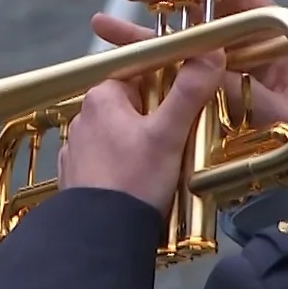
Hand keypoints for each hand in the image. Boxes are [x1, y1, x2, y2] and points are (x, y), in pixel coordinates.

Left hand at [57, 51, 226, 214]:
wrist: (100, 235)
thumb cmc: (134, 181)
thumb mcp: (169, 134)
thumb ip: (189, 92)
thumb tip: (211, 52)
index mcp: (102, 97)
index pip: (142, 74)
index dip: (171, 86)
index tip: (190, 106)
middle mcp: (83, 117)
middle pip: (134, 106)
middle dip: (159, 120)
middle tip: (181, 142)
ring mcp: (77, 148)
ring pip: (122, 135)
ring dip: (143, 146)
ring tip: (164, 169)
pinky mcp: (76, 176)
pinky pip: (108, 161)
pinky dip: (125, 167)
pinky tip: (140, 183)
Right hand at [88, 0, 287, 128]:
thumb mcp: (275, 112)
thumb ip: (242, 90)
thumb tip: (205, 68)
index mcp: (271, 32)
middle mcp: (243, 36)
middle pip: (200, 3)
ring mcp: (221, 55)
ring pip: (178, 33)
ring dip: (141, 28)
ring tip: (103, 23)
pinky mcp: (204, 76)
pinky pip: (172, 61)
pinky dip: (145, 57)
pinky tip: (115, 52)